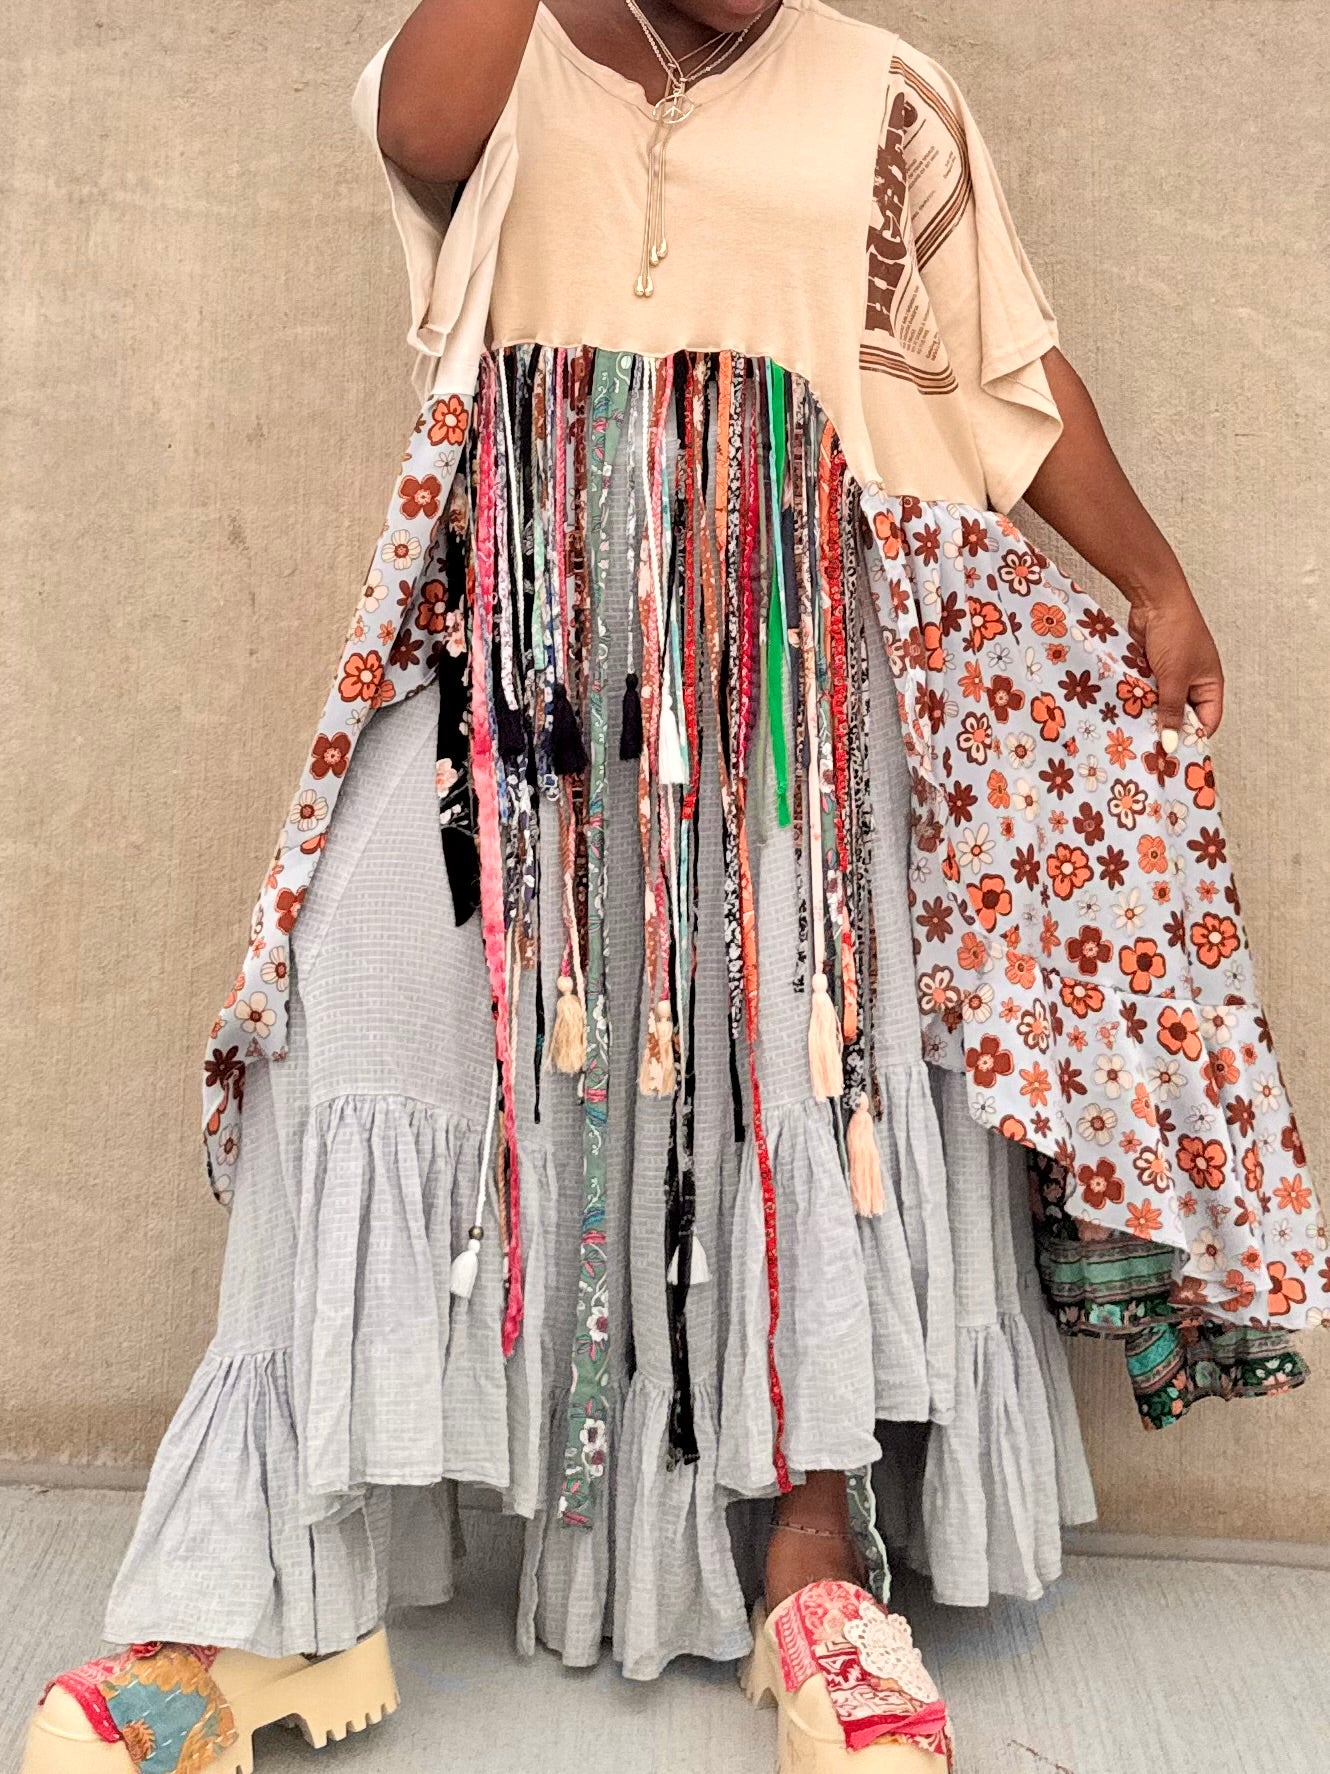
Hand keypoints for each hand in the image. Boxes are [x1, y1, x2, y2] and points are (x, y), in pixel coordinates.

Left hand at [1126, 582, 1223, 750]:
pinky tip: (1124, 714)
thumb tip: (1171, 743)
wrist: (1155, 600)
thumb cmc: (1176, 633)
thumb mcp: (1174, 678)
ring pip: (1160, 704)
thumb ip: (1171, 711)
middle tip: (1149, 750)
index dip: (1192, 738)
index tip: (1174, 757)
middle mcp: (1193, 681)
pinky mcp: (1151, 669)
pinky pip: (1145, 692)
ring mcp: (1171, 674)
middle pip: (1182, 715)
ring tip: (1133, 736)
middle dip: (1167, 729)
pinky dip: (1137, 700)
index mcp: (1210, 684)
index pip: (1207, 721)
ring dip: (1149, 714)